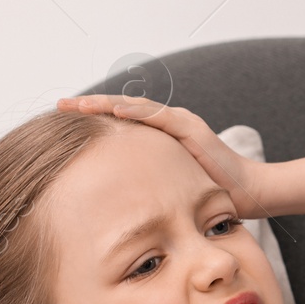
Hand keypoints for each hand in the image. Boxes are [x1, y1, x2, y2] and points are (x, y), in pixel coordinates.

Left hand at [57, 94, 270, 217]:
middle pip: (122, 108)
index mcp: (159, 136)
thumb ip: (145, 184)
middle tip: (60, 104)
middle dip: (90, 105)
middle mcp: (167, 123)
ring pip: (135, 107)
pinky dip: (136, 113)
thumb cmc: (208, 195)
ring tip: (78, 103)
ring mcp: (180, 122)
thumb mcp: (167, 188)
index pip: (120, 121)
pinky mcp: (191, 128)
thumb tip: (113, 200)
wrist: (245, 194)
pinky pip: (159, 118)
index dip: (92, 117)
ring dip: (105, 104)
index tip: (64, 118)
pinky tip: (114, 110)